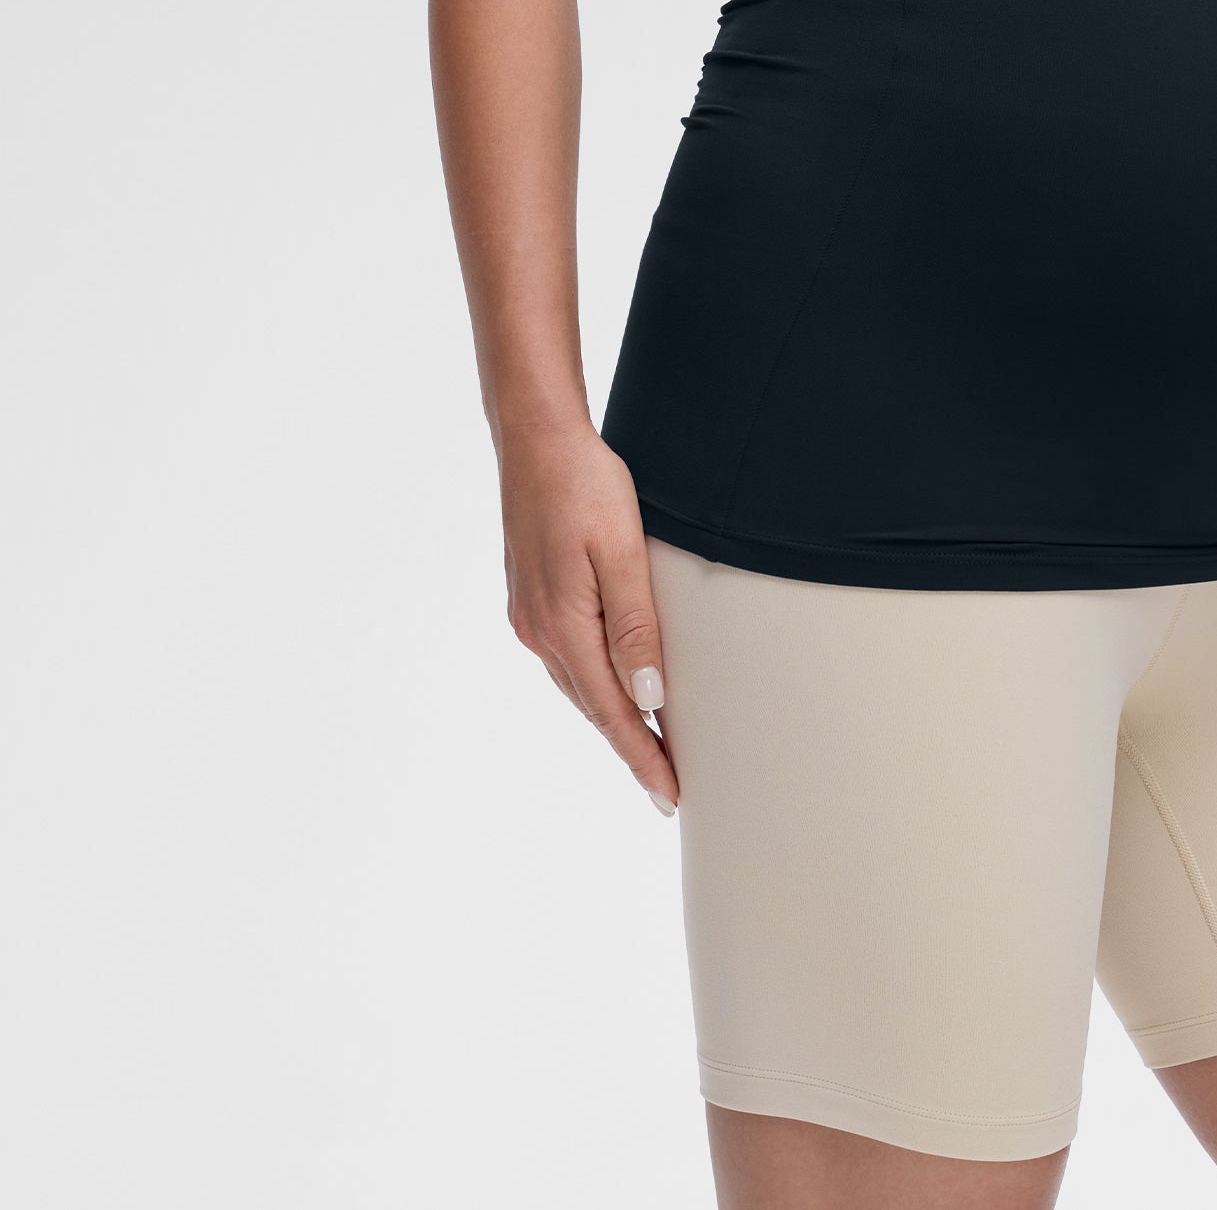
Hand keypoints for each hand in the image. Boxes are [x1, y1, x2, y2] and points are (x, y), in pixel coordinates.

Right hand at [497, 423, 680, 812]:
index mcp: (563, 625)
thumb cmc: (585, 485)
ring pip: (578, 685)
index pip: (611, 711)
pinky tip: (611, 686)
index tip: (668, 794)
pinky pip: (567, 658)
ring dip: (612, 718)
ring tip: (648, 748)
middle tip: (667, 786)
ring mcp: (529, 616)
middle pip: (593, 707)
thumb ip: (634, 625)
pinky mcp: (530, 599)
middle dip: (630, 748)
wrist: (536, 440)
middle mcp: (539, 631)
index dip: (642, 756)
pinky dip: (593, 683)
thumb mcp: (620, 551)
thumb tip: (647, 696)